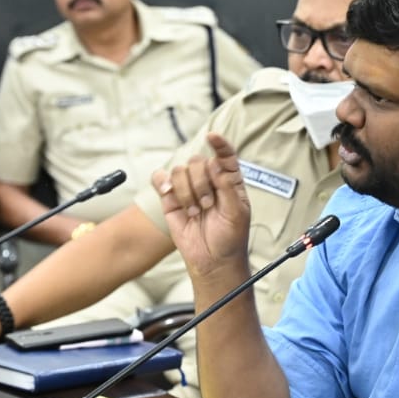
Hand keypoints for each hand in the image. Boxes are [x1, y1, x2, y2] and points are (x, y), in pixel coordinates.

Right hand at [151, 133, 251, 278]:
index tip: (212, 137)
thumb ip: (227, 186)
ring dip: (187, 192)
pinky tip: (170, 194)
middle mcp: (208, 180)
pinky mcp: (170, 199)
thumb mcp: (238, 212)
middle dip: (201, 184)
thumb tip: (214, 164)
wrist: (212, 260)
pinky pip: (160, 179)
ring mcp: (188, 188)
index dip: (219, 144)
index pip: (224, 155)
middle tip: (208, 206)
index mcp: (228, 179)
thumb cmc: (230, 237)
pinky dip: (162, 183)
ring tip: (195, 211)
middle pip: (197, 162)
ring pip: (179, 171)